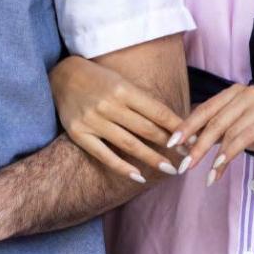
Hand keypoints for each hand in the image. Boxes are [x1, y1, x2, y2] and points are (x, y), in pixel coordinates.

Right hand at [49, 54, 184, 181]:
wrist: (61, 76)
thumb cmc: (98, 79)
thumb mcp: (122, 81)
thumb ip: (143, 101)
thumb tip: (171, 122)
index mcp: (124, 89)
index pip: (157, 111)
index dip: (176, 127)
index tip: (192, 139)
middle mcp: (109, 104)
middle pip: (146, 129)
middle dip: (169, 145)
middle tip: (186, 158)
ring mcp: (93, 120)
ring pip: (129, 144)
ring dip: (152, 159)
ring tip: (169, 169)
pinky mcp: (78, 133)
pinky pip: (104, 155)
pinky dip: (122, 167)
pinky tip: (138, 177)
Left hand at [170, 85, 253, 183]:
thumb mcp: (240, 129)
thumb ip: (218, 132)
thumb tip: (188, 145)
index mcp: (234, 92)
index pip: (205, 109)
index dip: (186, 127)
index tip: (170, 144)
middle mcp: (247, 93)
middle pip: (214, 121)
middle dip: (196, 146)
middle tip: (183, 165)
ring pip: (229, 131)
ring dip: (213, 156)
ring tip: (204, 175)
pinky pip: (245, 138)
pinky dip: (230, 154)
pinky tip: (220, 167)